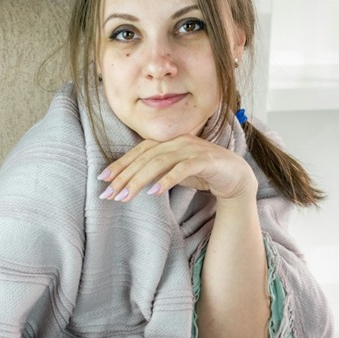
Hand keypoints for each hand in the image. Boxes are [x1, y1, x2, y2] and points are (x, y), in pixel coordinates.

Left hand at [97, 135, 256, 202]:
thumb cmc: (203, 173)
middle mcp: (178, 141)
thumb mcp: (174, 172)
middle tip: (109, 193)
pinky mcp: (205, 161)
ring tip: (125, 195)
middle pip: (145, 157)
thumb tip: (132, 181)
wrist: (235, 176)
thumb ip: (157, 171)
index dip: (120, 164)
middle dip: (125, 175)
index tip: (103, 178)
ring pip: (159, 163)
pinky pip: (182, 169)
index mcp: (169, 141)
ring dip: (140, 179)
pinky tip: (154, 192)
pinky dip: (166, 180)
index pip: (139, 151)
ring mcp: (192, 149)